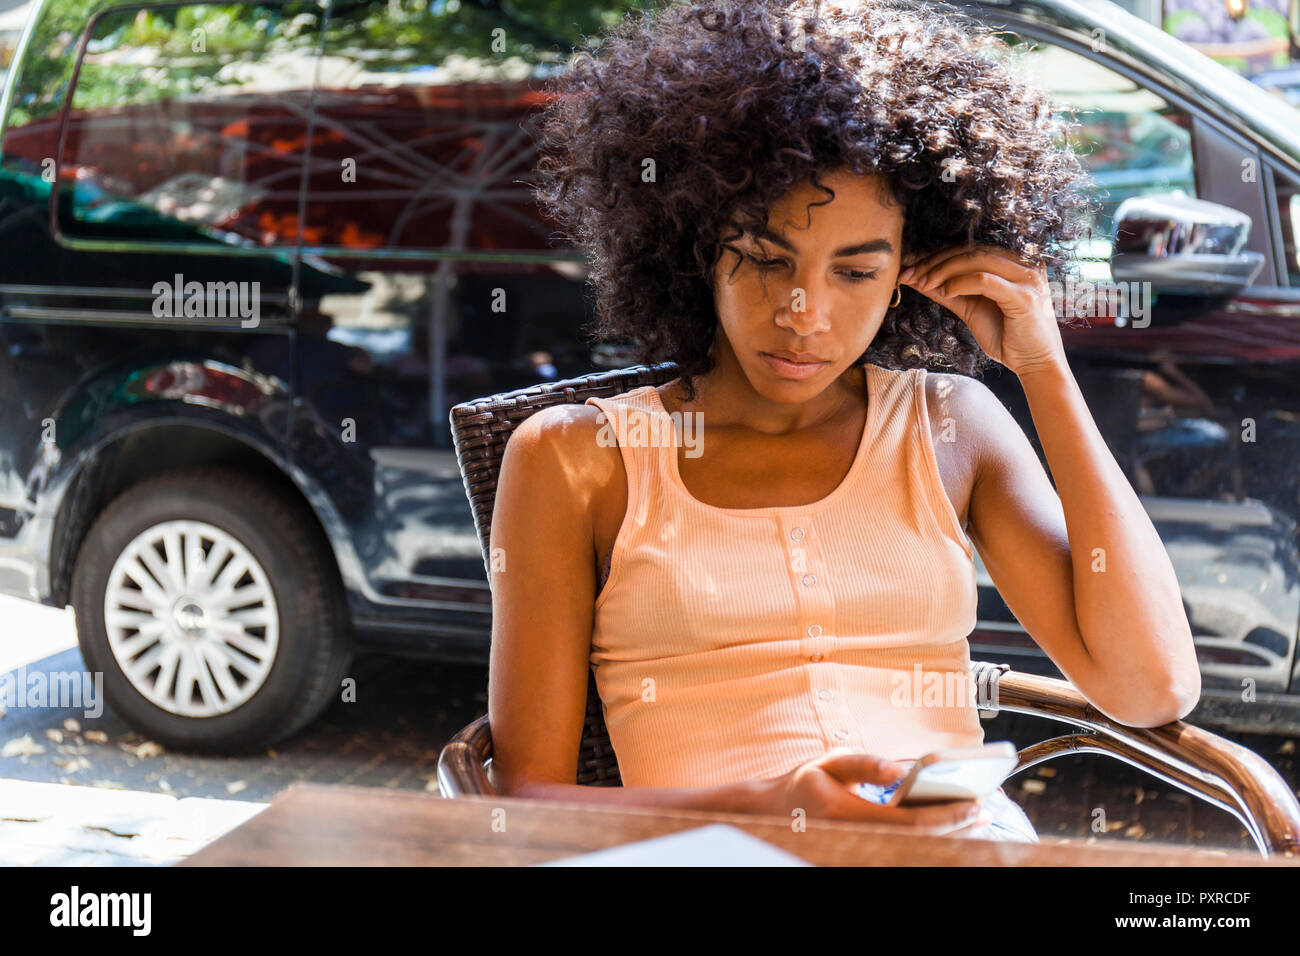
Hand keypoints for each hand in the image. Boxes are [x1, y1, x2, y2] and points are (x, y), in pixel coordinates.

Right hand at [749, 749, 984, 832]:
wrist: (774, 815)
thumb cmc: (805, 784)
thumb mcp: (830, 762)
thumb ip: (865, 763)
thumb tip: (901, 769)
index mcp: (849, 814)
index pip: (912, 822)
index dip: (948, 816)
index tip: (976, 804)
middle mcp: (857, 839)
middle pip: (920, 841)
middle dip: (955, 828)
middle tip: (983, 811)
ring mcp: (860, 851)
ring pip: (914, 850)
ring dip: (946, 837)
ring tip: (972, 821)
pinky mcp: (862, 854)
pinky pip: (902, 850)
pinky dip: (927, 840)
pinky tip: (945, 829)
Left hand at [898, 243, 1066, 378]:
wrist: (1035, 364)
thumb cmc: (1007, 338)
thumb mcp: (971, 309)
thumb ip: (949, 292)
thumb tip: (917, 278)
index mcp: (1014, 263)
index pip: (971, 249)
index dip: (938, 255)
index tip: (910, 264)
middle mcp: (1024, 264)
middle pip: (972, 251)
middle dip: (935, 261)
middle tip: (909, 272)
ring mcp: (1027, 277)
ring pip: (977, 260)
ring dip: (943, 270)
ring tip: (922, 282)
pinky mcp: (1024, 295)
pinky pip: (985, 280)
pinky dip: (960, 283)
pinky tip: (943, 291)